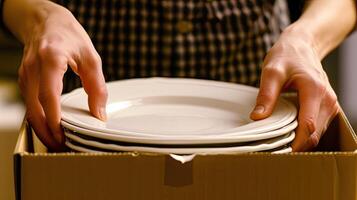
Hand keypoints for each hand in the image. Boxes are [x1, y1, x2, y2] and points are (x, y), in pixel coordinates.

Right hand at [17, 2, 106, 149]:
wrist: (46, 22)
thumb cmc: (69, 36)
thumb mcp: (91, 58)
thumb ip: (97, 87)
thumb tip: (100, 114)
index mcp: (50, 59)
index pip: (49, 95)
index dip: (55, 119)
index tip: (63, 135)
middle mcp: (33, 68)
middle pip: (35, 108)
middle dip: (47, 131)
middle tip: (62, 146)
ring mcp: (25, 75)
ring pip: (29, 109)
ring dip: (42, 128)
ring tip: (57, 141)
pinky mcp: (25, 80)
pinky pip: (29, 104)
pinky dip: (38, 118)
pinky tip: (50, 126)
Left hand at [250, 27, 338, 151]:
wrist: (301, 46)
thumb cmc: (287, 56)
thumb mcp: (271, 72)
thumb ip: (266, 95)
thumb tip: (258, 117)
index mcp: (315, 91)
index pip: (308, 126)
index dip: (295, 143)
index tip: (278, 151)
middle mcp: (328, 99)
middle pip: (314, 134)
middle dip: (296, 146)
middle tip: (275, 151)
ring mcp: (330, 103)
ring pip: (318, 133)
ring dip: (301, 142)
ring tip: (280, 144)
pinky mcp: (327, 106)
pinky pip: (318, 127)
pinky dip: (305, 134)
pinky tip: (290, 134)